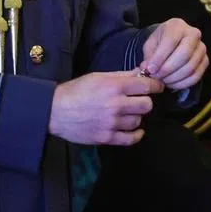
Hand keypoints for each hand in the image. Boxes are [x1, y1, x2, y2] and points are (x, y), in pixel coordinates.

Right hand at [48, 70, 162, 145]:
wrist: (55, 111)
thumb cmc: (77, 90)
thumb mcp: (99, 76)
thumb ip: (122, 75)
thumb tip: (142, 72)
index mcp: (115, 86)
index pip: (147, 86)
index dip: (154, 85)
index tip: (155, 86)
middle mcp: (116, 104)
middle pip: (146, 105)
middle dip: (145, 101)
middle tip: (138, 101)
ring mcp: (112, 123)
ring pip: (139, 121)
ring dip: (136, 117)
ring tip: (127, 113)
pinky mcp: (106, 138)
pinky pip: (131, 139)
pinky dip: (136, 134)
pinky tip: (134, 130)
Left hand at [141, 18, 207, 90]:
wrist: (172, 43)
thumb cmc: (160, 42)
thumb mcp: (150, 45)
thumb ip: (149, 56)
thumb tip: (148, 69)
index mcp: (178, 26)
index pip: (171, 41)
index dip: (160, 57)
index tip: (150, 69)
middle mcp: (193, 34)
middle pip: (185, 54)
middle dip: (168, 69)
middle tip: (156, 77)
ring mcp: (201, 48)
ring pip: (190, 67)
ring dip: (174, 78)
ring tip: (162, 81)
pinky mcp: (205, 61)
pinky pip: (196, 76)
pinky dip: (182, 83)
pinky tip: (171, 84)